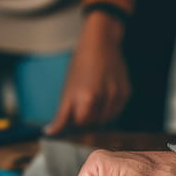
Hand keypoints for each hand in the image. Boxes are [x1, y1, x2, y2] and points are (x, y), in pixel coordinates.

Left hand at [45, 12, 130, 134]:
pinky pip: (117, 110)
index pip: (80, 123)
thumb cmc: (80, 65)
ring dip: (99, 113)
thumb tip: (48, 133)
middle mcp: (104, 98)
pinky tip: (104, 94)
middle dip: (87, 116)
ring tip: (94, 96)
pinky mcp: (126, 92)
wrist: (101, 43)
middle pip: (94, 122)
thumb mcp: (67, 90)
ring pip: (106, 118)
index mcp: (87, 98)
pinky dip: (109, 107)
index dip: (75, 118)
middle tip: (83, 100)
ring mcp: (117, 96)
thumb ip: (60, 116)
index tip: (73, 109)